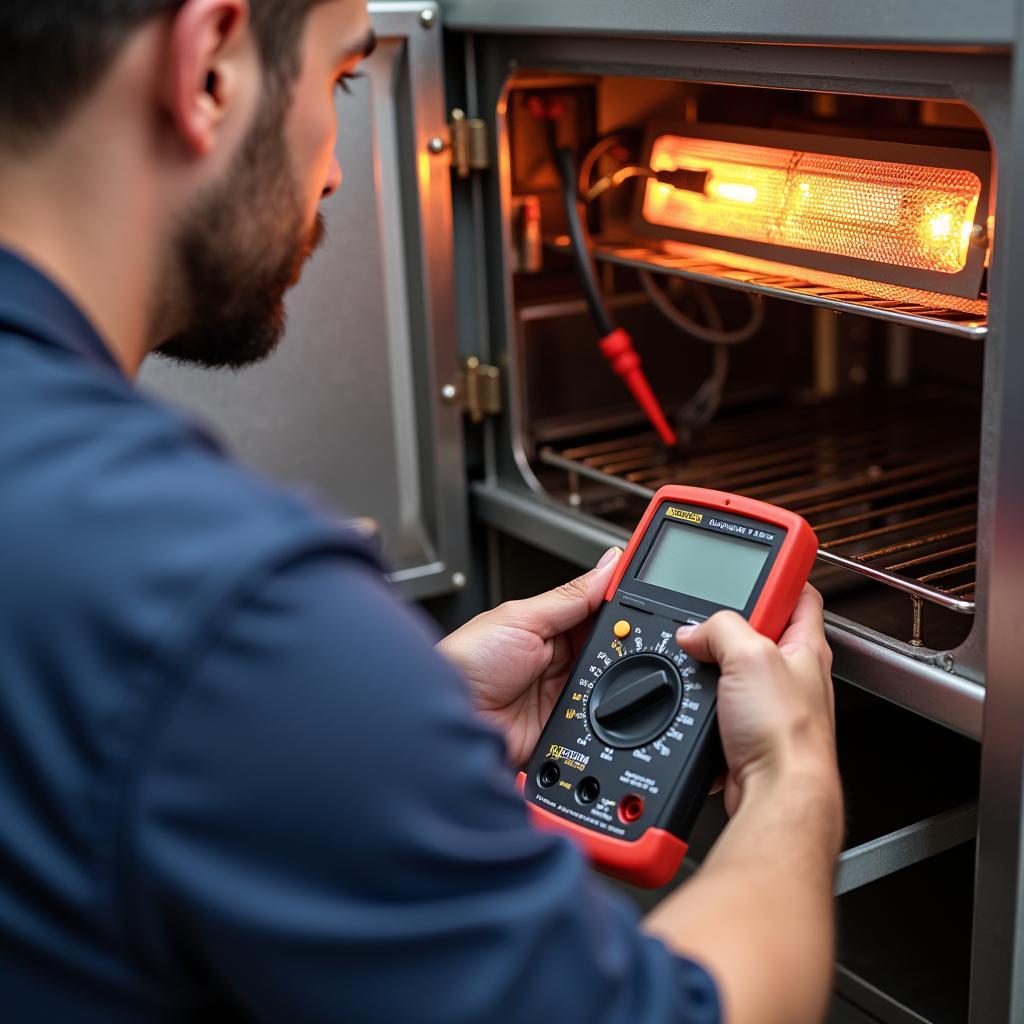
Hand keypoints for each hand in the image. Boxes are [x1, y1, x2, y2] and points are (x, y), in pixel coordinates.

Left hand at [437, 547, 622, 764]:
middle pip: (611, 647)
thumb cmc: (465, 662)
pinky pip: (598, 719)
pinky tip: (607, 703)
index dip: (622, 602)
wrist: (449, 718)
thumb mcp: (521, 618)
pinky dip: (606, 713)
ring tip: (610, 669)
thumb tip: (608, 564)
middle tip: (633, 637)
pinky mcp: (565, 726)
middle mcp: (559, 658)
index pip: (598, 608)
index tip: (651, 591)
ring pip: (611, 683)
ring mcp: (563, 693)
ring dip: (615, 678)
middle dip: (624, 643)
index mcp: (548, 625)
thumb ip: (570, 596)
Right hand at [675, 585, 838, 817]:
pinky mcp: (744, 728)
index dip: (779, 569)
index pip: (799, 590)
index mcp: (805, 645)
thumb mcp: (751, 657)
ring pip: (729, 667)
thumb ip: (720, 628)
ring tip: (696, 662)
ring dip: (708, 665)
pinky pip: (715, 701)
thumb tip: (694, 630)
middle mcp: (790, 671)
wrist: (775, 796)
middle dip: (724, 622)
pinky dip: (698, 699)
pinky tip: (693, 700)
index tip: (755, 558)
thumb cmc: (787, 736)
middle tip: (705, 618)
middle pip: (754, 626)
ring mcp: (767, 701)